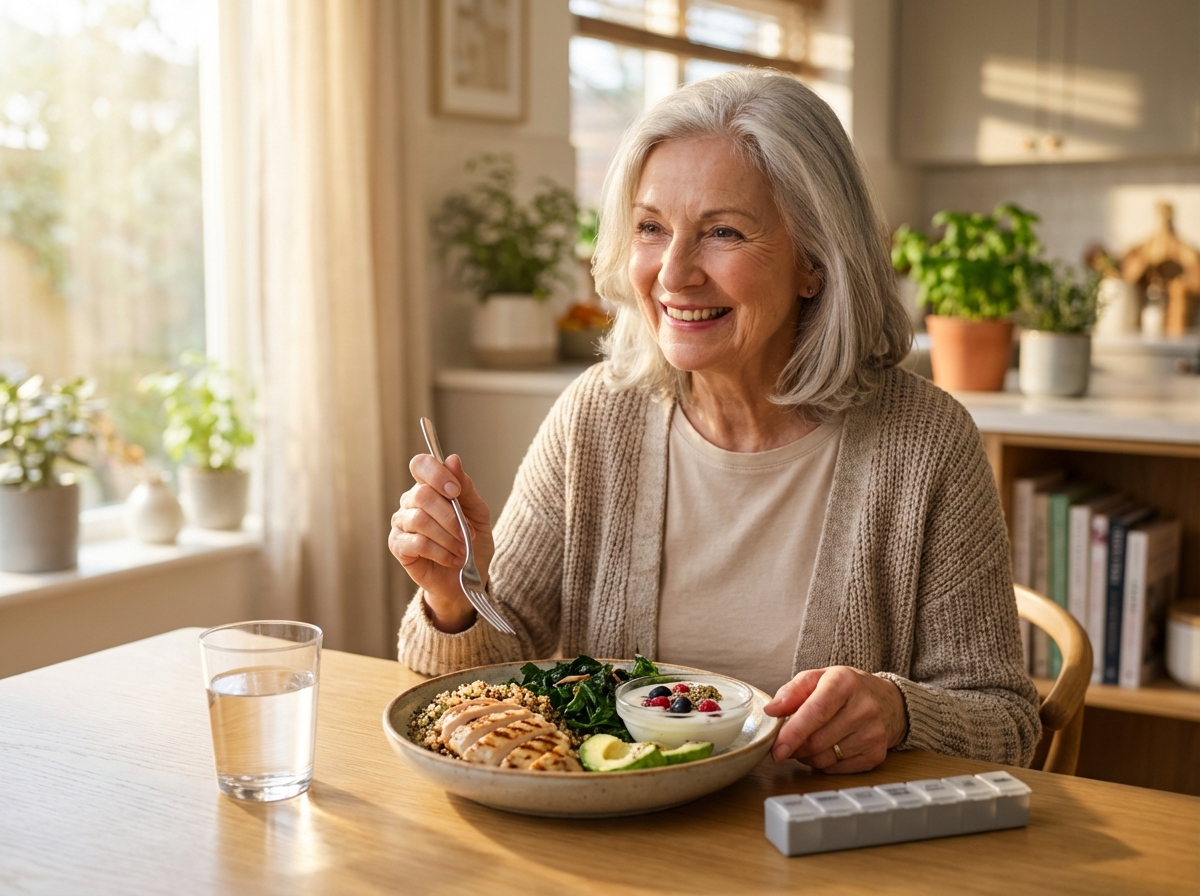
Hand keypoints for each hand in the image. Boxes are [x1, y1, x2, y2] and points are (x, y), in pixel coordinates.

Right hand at [388, 453, 494, 632]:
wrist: (468, 578)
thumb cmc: (472, 542)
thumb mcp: (478, 512)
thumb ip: (466, 487)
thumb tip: (453, 460)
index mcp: (429, 487)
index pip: (421, 465)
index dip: (436, 474)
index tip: (455, 491)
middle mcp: (410, 501)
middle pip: (422, 495)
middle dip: (451, 516)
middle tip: (468, 534)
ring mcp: (401, 523)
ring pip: (420, 520)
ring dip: (448, 537)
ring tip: (463, 550)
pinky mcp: (398, 546)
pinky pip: (417, 543)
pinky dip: (441, 552)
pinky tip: (452, 559)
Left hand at [763, 666, 907, 772]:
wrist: (887, 702)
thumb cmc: (846, 689)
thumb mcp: (818, 678)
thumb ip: (792, 691)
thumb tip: (771, 710)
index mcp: (845, 683)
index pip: (816, 713)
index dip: (793, 733)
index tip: (776, 749)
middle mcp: (864, 708)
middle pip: (817, 741)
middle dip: (795, 747)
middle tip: (787, 742)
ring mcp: (873, 734)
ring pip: (825, 759)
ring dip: (807, 756)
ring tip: (808, 742)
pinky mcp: (876, 754)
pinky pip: (837, 769)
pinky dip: (824, 764)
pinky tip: (826, 748)